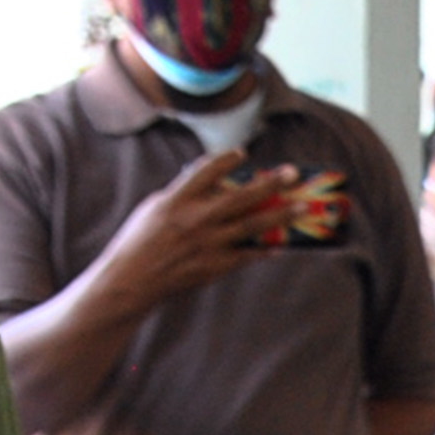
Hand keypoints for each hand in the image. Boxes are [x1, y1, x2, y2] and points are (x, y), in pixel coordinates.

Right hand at [89, 147, 301, 313]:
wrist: (132, 280)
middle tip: (291, 173)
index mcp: (177, 199)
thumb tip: (209, 180)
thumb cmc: (139, 242)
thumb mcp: (154, 208)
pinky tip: (281, 244)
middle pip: (240, 196)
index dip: (227, 160)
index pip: (207, 170)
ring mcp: (207, 243)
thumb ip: (182, 193)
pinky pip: (246, 255)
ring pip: (252, 225)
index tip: (243, 154)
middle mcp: (196, 218)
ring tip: (302, 206)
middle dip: (269, 183)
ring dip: (280, 214)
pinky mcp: (214, 266)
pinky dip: (264, 249)